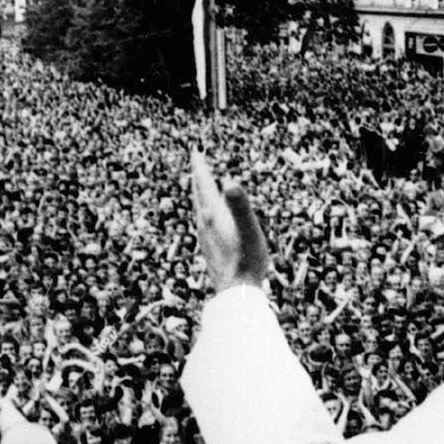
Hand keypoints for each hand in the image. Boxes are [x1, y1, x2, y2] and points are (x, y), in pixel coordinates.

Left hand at [189, 152, 269, 292]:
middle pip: (198, 193)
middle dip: (197, 175)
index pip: (203, 183)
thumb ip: (240, 205)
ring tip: (201, 186)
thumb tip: (229, 183)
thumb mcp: (249, 230)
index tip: (194, 149)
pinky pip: (203, 223)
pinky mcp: (209, 249)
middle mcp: (204, 223)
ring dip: (199, 193)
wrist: (235, 294)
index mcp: (213, 214)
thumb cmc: (246, 262)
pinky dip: (204, 211)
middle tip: (196, 160)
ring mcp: (204, 237)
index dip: (200, 165)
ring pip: (198, 209)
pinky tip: (209, 219)